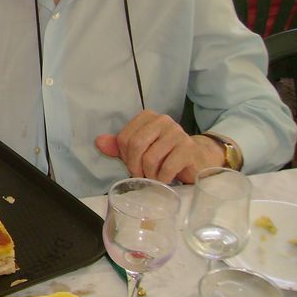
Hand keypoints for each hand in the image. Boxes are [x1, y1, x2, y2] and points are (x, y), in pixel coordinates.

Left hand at [95, 109, 224, 183]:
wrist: (197, 159)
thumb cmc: (165, 154)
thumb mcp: (140, 149)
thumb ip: (119, 146)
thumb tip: (99, 142)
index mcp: (147, 117)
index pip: (124, 138)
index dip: (125, 157)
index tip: (133, 165)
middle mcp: (162, 120)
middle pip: (135, 145)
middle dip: (135, 166)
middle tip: (141, 175)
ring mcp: (177, 133)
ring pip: (150, 158)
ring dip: (149, 174)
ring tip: (154, 177)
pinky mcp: (188, 148)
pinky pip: (166, 168)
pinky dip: (162, 179)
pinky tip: (165, 179)